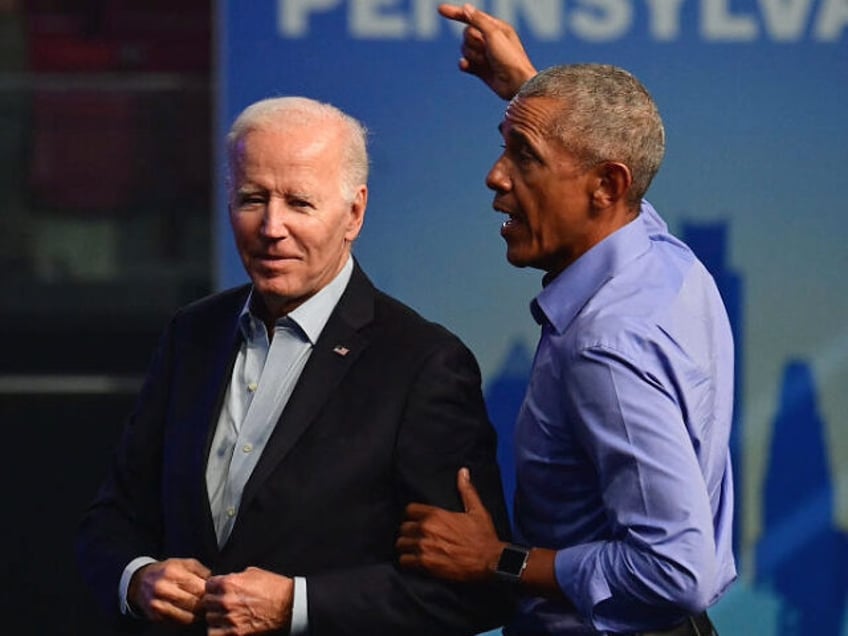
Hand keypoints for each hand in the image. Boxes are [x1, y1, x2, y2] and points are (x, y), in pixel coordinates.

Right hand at [128, 558, 210, 624]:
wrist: (141, 581)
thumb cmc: (168, 570)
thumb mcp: (185, 563)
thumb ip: (202, 571)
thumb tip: (216, 583)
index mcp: (173, 572)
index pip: (198, 588)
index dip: (209, 593)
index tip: (215, 594)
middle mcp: (163, 589)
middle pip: (193, 603)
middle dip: (205, 605)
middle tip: (212, 604)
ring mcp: (158, 604)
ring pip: (187, 616)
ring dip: (198, 615)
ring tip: (203, 610)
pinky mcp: (155, 616)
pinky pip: (177, 622)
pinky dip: (187, 619)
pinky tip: (191, 614)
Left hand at [203, 566, 292, 634]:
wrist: (289, 605)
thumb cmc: (274, 588)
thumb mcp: (253, 572)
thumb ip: (235, 577)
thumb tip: (225, 580)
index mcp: (229, 583)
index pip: (208, 585)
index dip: (213, 587)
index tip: (218, 590)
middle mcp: (226, 600)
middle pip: (206, 602)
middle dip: (214, 601)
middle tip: (223, 603)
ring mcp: (230, 618)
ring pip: (209, 618)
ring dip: (216, 617)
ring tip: (226, 615)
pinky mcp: (236, 633)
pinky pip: (214, 633)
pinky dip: (218, 631)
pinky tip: (225, 627)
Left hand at [397, 467, 504, 581]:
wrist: (490, 561)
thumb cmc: (484, 537)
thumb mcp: (477, 511)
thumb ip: (466, 490)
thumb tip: (463, 472)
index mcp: (436, 514)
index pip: (410, 510)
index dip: (412, 516)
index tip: (416, 522)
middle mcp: (427, 528)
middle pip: (403, 528)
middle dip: (409, 533)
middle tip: (416, 538)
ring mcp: (424, 546)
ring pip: (401, 544)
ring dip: (407, 547)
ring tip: (413, 551)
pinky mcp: (425, 564)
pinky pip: (404, 561)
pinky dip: (408, 562)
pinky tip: (415, 562)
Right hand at [438, 3, 536, 98]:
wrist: (516, 84)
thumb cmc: (509, 58)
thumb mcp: (494, 34)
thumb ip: (478, 20)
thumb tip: (466, 8)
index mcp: (496, 27)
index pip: (471, 17)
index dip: (456, 13)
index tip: (440, 9)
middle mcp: (489, 39)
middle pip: (466, 34)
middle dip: (473, 42)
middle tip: (486, 49)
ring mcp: (485, 55)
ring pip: (465, 49)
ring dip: (473, 55)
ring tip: (487, 62)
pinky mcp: (480, 69)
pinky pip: (465, 63)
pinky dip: (465, 64)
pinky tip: (466, 66)